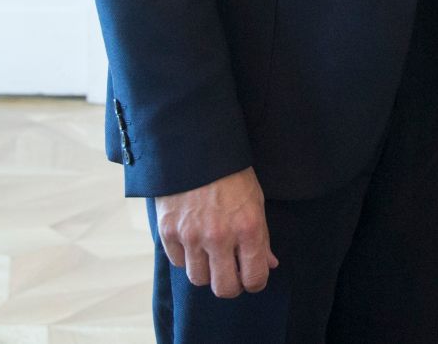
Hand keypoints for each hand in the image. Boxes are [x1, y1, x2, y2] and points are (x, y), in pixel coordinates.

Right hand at [153, 166, 277, 296]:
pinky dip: (187, 258)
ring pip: (198, 279)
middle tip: (232, 276)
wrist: (196, 149)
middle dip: (230, 286)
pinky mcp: (168, 232)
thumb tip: (269, 264)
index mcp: (247, 227)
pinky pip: (178, 262)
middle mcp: (219, 236)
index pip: (254, 277)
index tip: (253, 279)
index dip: (255, 283)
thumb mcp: (256, 200)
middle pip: (223, 288)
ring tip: (212, 256)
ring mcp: (191, 236)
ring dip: (207, 272)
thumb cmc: (232, 174)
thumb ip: (262, 237)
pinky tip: (193, 242)